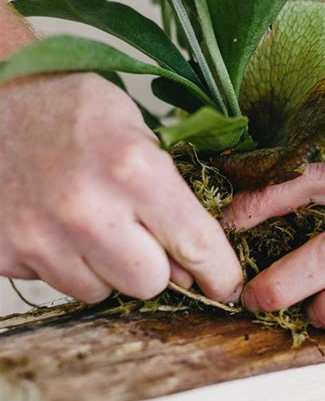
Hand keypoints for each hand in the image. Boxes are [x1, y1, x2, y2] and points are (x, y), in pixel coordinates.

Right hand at [0, 72, 242, 303]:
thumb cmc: (71, 110)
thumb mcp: (138, 131)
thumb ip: (170, 196)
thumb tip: (188, 266)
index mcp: (133, 169)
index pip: (196, 244)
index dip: (220, 273)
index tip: (226, 286)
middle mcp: (87, 209)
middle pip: (148, 283)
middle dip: (152, 265)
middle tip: (135, 231)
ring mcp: (40, 236)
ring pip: (100, 291)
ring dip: (103, 266)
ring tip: (86, 220)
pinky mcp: (5, 253)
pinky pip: (56, 284)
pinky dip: (63, 262)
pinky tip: (54, 222)